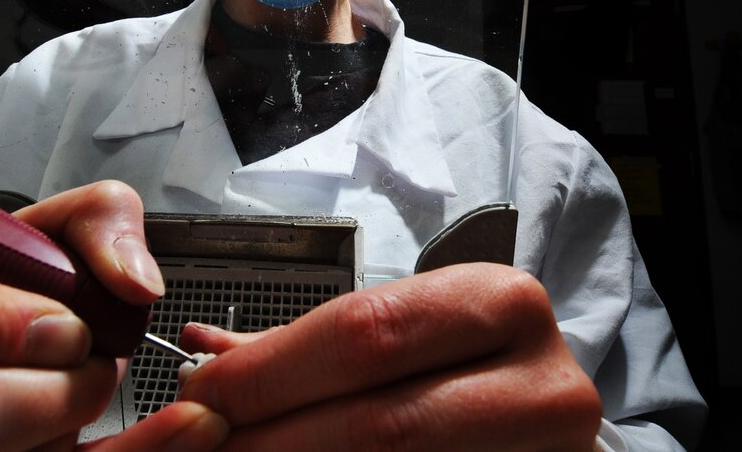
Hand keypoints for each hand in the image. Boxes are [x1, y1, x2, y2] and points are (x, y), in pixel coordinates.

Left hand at [177, 262, 600, 451]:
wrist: (541, 418)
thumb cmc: (463, 368)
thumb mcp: (398, 337)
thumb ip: (301, 348)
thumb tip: (199, 355)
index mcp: (501, 303)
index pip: (365, 334)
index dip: (270, 371)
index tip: (198, 398)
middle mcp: (543, 382)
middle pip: (381, 420)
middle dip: (273, 438)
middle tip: (205, 446)